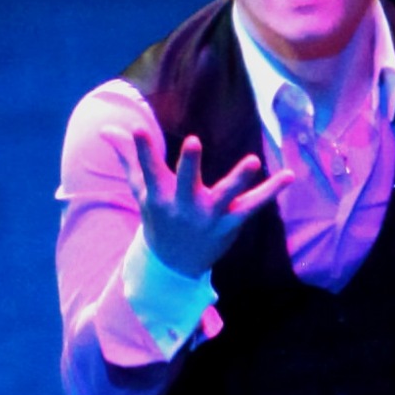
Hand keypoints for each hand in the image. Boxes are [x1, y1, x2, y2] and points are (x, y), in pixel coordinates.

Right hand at [104, 127, 293, 279]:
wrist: (174, 265)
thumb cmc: (159, 216)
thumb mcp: (141, 189)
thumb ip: (129, 157)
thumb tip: (104, 130)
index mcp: (159, 194)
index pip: (148, 168)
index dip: (142, 149)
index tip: (137, 129)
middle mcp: (183, 205)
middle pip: (186, 182)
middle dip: (189, 164)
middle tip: (192, 142)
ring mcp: (208, 216)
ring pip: (225, 196)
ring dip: (239, 179)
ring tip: (253, 160)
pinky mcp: (231, 224)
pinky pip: (252, 207)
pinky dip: (271, 192)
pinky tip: (289, 175)